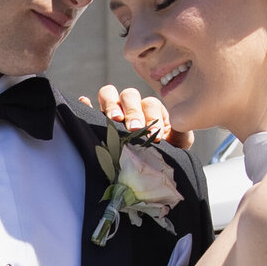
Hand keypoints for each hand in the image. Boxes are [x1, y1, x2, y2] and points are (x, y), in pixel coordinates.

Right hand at [80, 85, 194, 151]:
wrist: (150, 171)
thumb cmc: (166, 155)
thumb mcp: (178, 144)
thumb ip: (181, 132)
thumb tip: (180, 122)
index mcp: (152, 110)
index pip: (149, 103)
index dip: (151, 117)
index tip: (154, 137)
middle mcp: (132, 107)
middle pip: (129, 95)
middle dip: (131, 111)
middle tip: (134, 128)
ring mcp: (114, 113)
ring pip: (109, 94)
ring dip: (111, 104)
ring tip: (114, 119)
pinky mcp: (98, 121)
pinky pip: (90, 107)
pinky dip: (87, 105)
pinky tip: (86, 104)